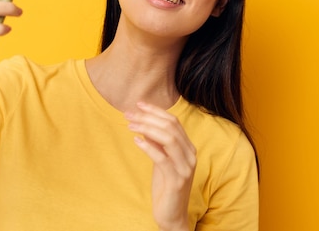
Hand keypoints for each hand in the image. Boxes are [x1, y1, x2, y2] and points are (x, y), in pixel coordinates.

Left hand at [126, 102, 196, 230]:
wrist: (172, 215)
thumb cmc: (165, 186)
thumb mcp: (161, 160)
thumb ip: (157, 144)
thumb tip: (143, 123)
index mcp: (188, 148)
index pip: (174, 122)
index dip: (156, 111)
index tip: (138, 104)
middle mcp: (190, 155)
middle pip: (171, 127)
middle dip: (148, 117)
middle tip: (129, 114)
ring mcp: (185, 168)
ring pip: (169, 139)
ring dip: (147, 128)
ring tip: (130, 125)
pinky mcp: (176, 180)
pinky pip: (162, 159)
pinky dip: (149, 147)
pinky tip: (136, 141)